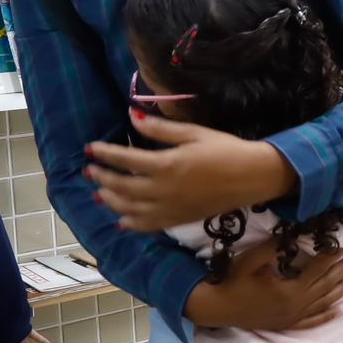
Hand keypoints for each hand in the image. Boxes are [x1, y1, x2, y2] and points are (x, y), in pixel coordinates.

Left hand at [86, 112, 299, 231]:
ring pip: (130, 209)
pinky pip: (149, 225)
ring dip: (111, 201)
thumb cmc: (226, 149)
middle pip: (122, 186)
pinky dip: (132, 224)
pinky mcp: (180, 219)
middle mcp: (163, 190)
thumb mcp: (194, 133)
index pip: (125, 160)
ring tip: (99, 193)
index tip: (89, 149)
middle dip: (102, 178)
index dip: (104, 154)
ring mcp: (170, 208)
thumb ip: (160, 130)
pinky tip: (122, 221)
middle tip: (90, 171)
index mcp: (166, 165)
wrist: (253, 177)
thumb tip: (132, 117)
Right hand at [183, 239, 342, 331]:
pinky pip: (312, 321)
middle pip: (326, 285)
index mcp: (290, 290)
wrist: (218, 308)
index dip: (332, 256)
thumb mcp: (252, 260)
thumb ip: (274, 248)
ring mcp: (292, 317)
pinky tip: (339, 311)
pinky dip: (327, 315)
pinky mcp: (286, 324)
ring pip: (324, 303)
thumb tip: (297, 235)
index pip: (317, 269)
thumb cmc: (233, 280)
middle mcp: (296, 306)